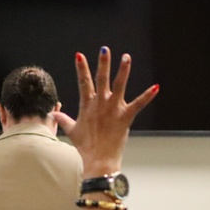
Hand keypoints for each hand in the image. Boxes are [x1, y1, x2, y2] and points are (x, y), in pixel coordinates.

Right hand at [52, 47, 157, 171]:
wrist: (98, 160)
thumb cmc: (85, 147)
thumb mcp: (72, 131)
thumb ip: (63, 119)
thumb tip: (52, 114)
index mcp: (87, 106)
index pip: (83, 83)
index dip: (82, 68)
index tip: (79, 55)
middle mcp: (100, 104)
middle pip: (101, 79)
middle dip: (102, 63)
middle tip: (104, 49)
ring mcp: (113, 109)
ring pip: (119, 85)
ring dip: (123, 70)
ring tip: (126, 57)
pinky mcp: (125, 117)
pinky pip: (138, 104)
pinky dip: (147, 96)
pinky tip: (156, 87)